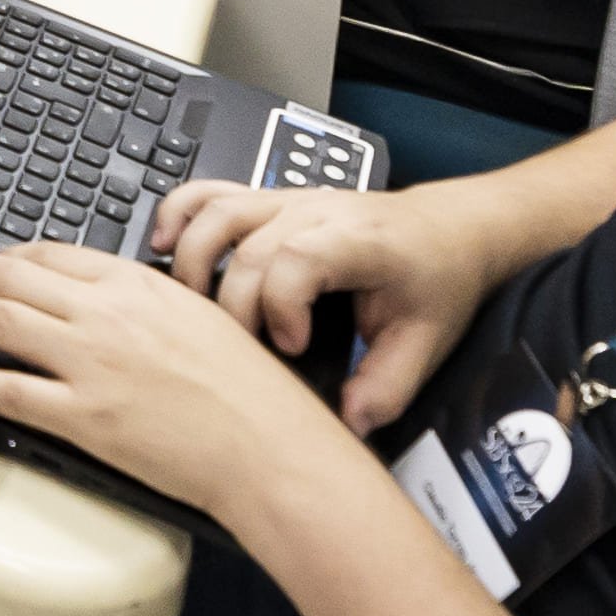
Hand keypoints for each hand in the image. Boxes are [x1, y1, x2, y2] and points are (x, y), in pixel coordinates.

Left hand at [0, 243, 383, 522]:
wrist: (270, 445)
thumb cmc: (250, 389)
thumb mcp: (200, 314)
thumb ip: (146, 301)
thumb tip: (106, 297)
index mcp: (136, 285)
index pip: (50, 255)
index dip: (7, 255)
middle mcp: (105, 316)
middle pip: (11, 280)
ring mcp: (89, 365)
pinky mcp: (83, 416)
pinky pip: (8, 392)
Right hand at [155, 179, 499, 435]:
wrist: (452, 227)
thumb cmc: (437, 278)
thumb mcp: (428, 340)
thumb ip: (388, 386)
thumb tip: (347, 424)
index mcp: (361, 241)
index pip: (297, 256)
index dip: (281, 304)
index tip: (292, 345)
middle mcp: (320, 212)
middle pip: (247, 244)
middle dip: (233, 303)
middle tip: (242, 348)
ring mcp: (291, 200)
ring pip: (220, 211)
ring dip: (192, 257)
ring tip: (188, 306)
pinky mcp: (273, 200)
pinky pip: (213, 191)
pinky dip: (180, 212)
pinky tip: (164, 244)